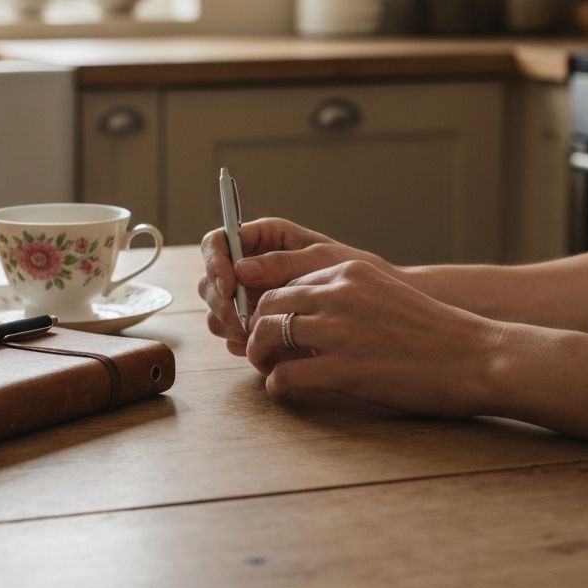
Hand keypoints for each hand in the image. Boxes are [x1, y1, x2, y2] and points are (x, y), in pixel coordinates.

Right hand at [199, 217, 390, 355]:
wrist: (377, 305)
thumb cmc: (356, 271)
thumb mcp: (322, 261)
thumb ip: (282, 262)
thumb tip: (241, 268)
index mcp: (263, 239)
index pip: (218, 242)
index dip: (215, 262)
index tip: (228, 286)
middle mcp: (250, 266)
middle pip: (210, 279)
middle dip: (219, 300)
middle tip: (240, 320)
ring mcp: (249, 296)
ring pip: (216, 309)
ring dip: (227, 323)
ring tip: (253, 336)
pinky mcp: (256, 323)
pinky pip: (231, 333)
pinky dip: (239, 341)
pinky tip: (261, 348)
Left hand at [246, 259, 500, 418]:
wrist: (477, 357)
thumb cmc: (435, 332)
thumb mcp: (384, 294)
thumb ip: (345, 296)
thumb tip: (306, 314)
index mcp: (348, 272)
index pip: (284, 281)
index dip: (269, 306)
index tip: (268, 325)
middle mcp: (339, 293)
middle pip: (268, 305)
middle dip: (257, 329)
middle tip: (261, 350)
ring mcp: (340, 330)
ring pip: (268, 335)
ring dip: (259, 355)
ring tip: (267, 369)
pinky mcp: (345, 369)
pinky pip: (286, 374)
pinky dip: (277, 384)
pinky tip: (283, 390)